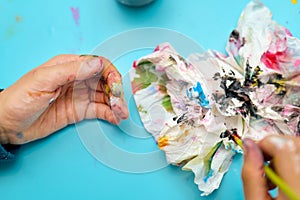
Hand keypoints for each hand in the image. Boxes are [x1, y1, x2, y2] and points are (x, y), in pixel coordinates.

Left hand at [0, 55, 128, 143]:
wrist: (7, 123)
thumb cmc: (19, 98)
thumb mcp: (43, 80)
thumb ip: (71, 70)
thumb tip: (98, 63)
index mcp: (69, 66)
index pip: (97, 64)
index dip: (110, 74)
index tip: (115, 86)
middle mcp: (77, 79)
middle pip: (105, 81)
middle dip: (116, 91)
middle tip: (120, 105)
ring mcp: (79, 96)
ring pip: (105, 97)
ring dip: (116, 105)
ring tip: (121, 115)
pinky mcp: (79, 111)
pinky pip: (99, 110)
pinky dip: (110, 114)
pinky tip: (115, 119)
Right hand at [242, 135, 299, 199]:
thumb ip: (250, 174)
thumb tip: (248, 146)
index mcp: (295, 190)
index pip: (283, 147)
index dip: (264, 144)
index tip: (255, 152)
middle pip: (294, 143)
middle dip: (275, 147)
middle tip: (264, 163)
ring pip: (298, 148)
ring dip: (284, 153)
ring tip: (274, 173)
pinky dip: (292, 159)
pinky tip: (285, 175)